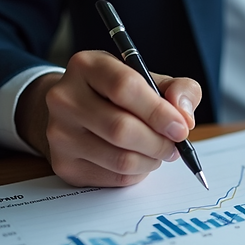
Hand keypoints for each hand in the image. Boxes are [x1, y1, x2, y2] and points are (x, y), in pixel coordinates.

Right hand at [16, 50, 201, 186]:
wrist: (74, 112)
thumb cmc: (119, 95)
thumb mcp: (150, 79)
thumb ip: (179, 90)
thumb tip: (184, 116)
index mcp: (87, 66)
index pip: (125, 88)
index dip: (159, 112)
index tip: (181, 128)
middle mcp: (65, 98)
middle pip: (121, 129)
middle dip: (159, 143)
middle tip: (175, 146)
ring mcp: (60, 133)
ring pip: (120, 159)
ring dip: (151, 160)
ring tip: (157, 152)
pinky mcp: (64, 164)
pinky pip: (114, 178)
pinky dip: (136, 174)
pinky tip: (137, 160)